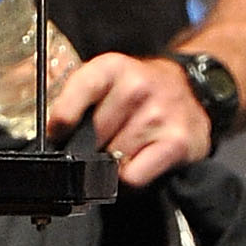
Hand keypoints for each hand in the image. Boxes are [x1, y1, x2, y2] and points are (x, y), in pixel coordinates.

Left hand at [48, 50, 212, 184]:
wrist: (194, 89)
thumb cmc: (140, 91)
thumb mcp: (105, 79)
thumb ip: (73, 99)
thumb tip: (51, 135)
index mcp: (112, 68)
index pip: (74, 99)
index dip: (63, 122)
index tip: (60, 133)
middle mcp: (138, 87)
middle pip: (91, 138)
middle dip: (92, 145)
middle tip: (106, 137)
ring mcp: (160, 115)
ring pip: (111, 160)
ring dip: (114, 161)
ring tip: (129, 145)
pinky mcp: (177, 142)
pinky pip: (133, 176)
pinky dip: (130, 177)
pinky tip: (140, 160)